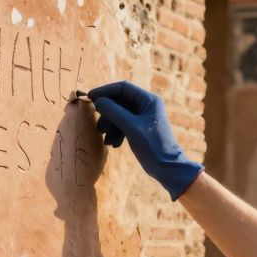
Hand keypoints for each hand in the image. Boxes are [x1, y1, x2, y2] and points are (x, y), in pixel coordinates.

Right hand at [88, 81, 203, 200]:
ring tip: (107, 140)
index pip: (123, 88)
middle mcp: (146, 105)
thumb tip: (98, 101)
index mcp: (149, 100)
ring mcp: (143, 117)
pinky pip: (122, 124)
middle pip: (119, 102)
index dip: (105, 91)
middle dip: (107, 114)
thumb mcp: (131, 127)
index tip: (90, 98)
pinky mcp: (139, 129)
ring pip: (119, 114)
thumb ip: (114, 112)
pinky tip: (114, 144)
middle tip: (100, 127)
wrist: (166, 168)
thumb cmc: (152, 145)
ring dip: (110, 126)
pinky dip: (116, 133)